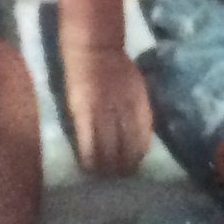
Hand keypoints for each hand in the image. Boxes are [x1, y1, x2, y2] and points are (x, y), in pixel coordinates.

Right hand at [63, 43, 153, 176]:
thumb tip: (141, 132)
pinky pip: (86, 142)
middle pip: (126, 146)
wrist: (94, 47)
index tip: (135, 164)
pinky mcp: (81, 113)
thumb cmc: (117, 65)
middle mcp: (122, 110)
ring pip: (106, 148)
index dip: (138, 154)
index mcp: (139, 103)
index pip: (142, 137)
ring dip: (106, 166)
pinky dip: (89, 157)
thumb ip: (139, 108)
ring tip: (104, 175)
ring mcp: (101, 112)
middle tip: (121, 176)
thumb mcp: (137, 86)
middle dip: (124, 165)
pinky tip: (89, 167)